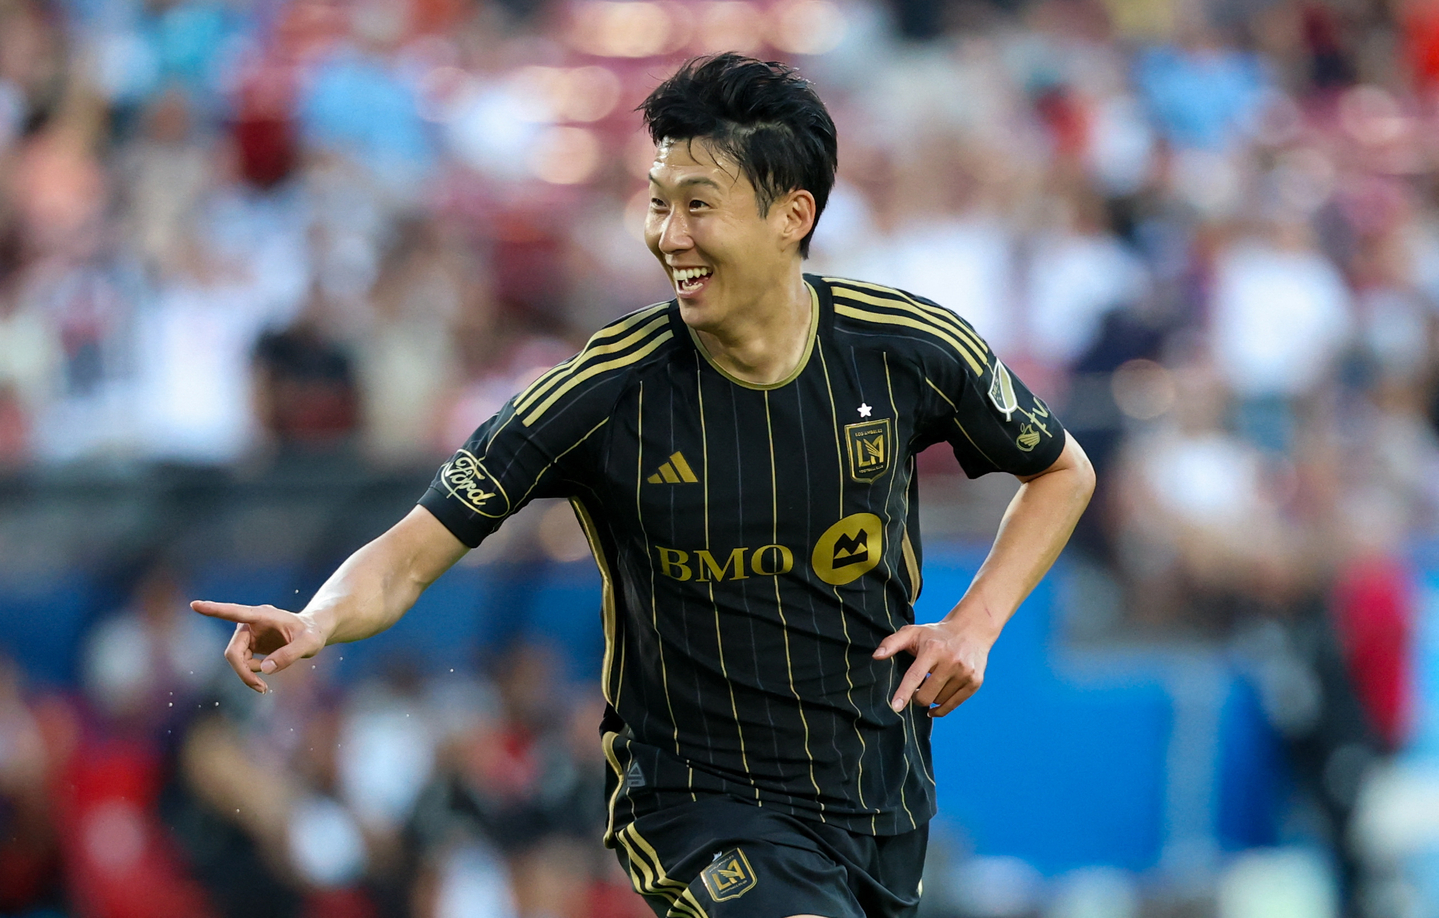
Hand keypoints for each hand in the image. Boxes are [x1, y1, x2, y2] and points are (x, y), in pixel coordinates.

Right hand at [190, 601, 330, 693]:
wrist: (315, 631)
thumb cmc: (313, 634)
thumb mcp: (309, 644)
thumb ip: (290, 655)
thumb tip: (265, 668)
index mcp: (262, 615)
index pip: (235, 612)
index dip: (214, 610)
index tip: (195, 605)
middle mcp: (251, 622)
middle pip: (233, 651)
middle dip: (243, 672)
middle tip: (261, 688)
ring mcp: (248, 633)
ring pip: (235, 659)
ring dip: (247, 674)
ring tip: (265, 686)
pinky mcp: (249, 644)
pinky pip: (241, 662)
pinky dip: (250, 673)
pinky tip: (265, 675)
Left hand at [873, 616, 997, 716]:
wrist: (971, 630)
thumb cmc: (936, 634)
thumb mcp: (913, 632)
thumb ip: (892, 642)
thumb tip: (876, 656)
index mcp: (933, 649)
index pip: (915, 675)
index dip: (904, 693)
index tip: (895, 707)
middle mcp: (951, 661)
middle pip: (927, 695)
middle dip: (917, 697)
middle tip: (916, 690)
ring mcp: (965, 672)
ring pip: (939, 700)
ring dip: (931, 698)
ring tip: (932, 684)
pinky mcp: (975, 682)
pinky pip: (953, 705)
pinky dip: (941, 709)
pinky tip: (934, 707)